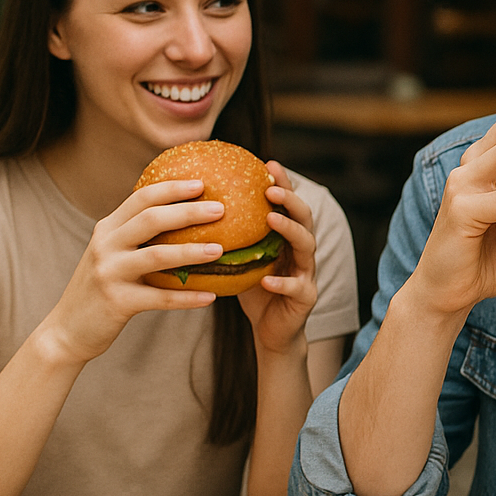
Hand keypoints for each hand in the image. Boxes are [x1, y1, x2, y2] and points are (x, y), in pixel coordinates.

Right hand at [40, 180, 227, 364]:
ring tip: (220, 250)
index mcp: (108, 229)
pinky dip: (187, 297)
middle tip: (221, 208)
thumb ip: (138, 236)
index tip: (202, 183)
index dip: (172, 189)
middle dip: (188, 211)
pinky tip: (211, 297)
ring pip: (157, 255)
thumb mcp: (113, 254)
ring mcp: (109, 272)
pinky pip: (160, 298)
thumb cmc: (103, 288)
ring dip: (192, 251)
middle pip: (151, 219)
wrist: (67, 329)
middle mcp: (105, 245)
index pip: (141, 198)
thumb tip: (186, 219)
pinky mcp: (117, 301)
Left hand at [237, 163, 318, 355]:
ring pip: (308, 246)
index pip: (288, 205)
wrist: (273, 332)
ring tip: (271, 219)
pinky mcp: (305, 298)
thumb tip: (187, 211)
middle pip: (305, 218)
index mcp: (287, 239)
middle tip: (270, 187)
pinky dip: (282, 282)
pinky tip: (266, 279)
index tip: (268, 164)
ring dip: (290, 229)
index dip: (283, 184)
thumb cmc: (252, 291)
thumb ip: (228, 237)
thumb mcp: (239, 260)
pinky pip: (296, 287)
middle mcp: (301, 251)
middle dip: (291, 200)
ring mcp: (307, 273)